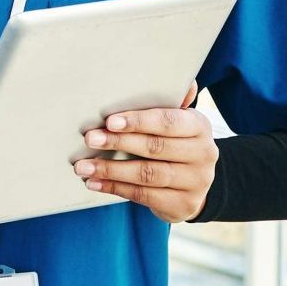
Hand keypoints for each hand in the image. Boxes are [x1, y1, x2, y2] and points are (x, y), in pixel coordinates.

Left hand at [74, 83, 217, 222]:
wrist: (194, 182)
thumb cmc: (175, 141)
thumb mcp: (178, 121)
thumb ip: (170, 102)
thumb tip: (184, 80)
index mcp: (199, 127)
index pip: (169, 122)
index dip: (138, 121)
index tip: (110, 121)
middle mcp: (203, 154)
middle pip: (155, 148)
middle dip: (118, 143)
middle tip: (90, 139)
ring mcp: (196, 182)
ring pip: (147, 175)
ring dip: (110, 170)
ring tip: (83, 166)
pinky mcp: (183, 205)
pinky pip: (144, 196)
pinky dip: (115, 188)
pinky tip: (94, 182)